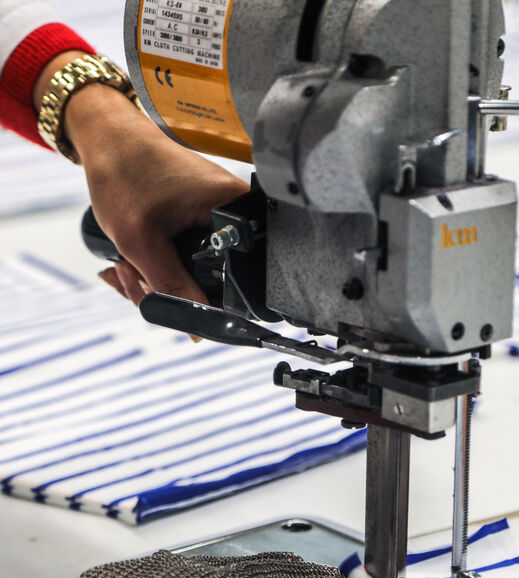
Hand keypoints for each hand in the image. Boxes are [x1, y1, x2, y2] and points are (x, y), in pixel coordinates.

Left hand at [33, 53, 247, 305]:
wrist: (107, 135)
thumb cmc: (124, 170)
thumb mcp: (142, 242)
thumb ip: (172, 287)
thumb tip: (198, 328)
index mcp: (236, 213)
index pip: (238, 281)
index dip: (203, 303)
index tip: (164, 301)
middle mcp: (234, 213)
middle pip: (211, 281)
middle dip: (164, 290)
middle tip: (130, 277)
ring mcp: (216, 216)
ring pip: (192, 273)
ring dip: (152, 279)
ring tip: (122, 265)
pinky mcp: (200, 217)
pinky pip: (184, 257)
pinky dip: (154, 265)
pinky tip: (128, 261)